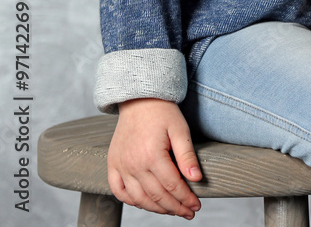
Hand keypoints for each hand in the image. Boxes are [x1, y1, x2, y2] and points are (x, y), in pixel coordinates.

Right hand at [108, 98, 202, 217]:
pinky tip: (145, 203)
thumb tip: (196, 179)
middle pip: (157, 196)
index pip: (172, 186)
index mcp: (152, 155)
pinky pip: (119, 192)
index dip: (186, 199)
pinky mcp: (113, 164)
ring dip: (156, 209)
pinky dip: (132, 201)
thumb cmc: (162, 112)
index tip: (196, 205)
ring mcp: (121, 165)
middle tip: (188, 212)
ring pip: (139, 199)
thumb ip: (187, 156)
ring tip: (171, 210)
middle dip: (175, 207)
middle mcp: (134, 164)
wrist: (139, 98)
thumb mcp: (180, 129)